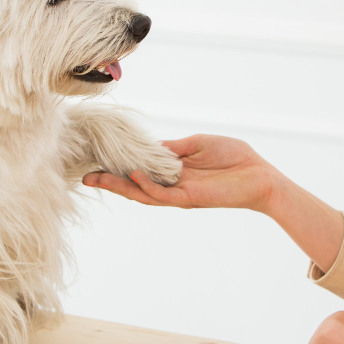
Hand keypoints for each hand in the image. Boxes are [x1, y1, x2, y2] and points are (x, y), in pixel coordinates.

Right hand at [82, 134, 279, 212]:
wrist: (260, 175)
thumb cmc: (234, 158)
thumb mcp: (197, 144)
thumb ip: (173, 147)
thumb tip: (150, 145)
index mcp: (173, 173)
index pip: (140, 170)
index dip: (118, 167)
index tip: (96, 160)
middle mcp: (172, 186)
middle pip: (134, 186)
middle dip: (109, 182)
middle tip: (84, 176)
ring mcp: (179, 194)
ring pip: (143, 193)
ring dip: (120, 186)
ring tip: (96, 178)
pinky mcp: (190, 198)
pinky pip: (163, 193)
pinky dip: (147, 184)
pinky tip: (134, 174)